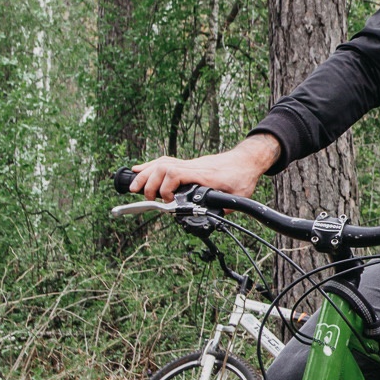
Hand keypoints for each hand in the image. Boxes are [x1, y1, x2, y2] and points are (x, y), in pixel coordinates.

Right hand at [125, 133, 281, 203]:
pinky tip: (139, 170)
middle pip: (163, 167)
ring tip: (133, 187)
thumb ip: (225, 208)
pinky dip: (150, 166)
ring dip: (145, 174)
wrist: (247, 159)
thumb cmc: (243, 176)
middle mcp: (193, 167)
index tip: (166, 200)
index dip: (165, 186)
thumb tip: (215, 219)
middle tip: (147, 199)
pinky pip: (165, 162)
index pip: (176, 173)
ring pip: (161, 163)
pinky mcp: (188, 165)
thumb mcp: (238, 196)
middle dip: (149, 183)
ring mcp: (189, 164)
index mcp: (203, 175)